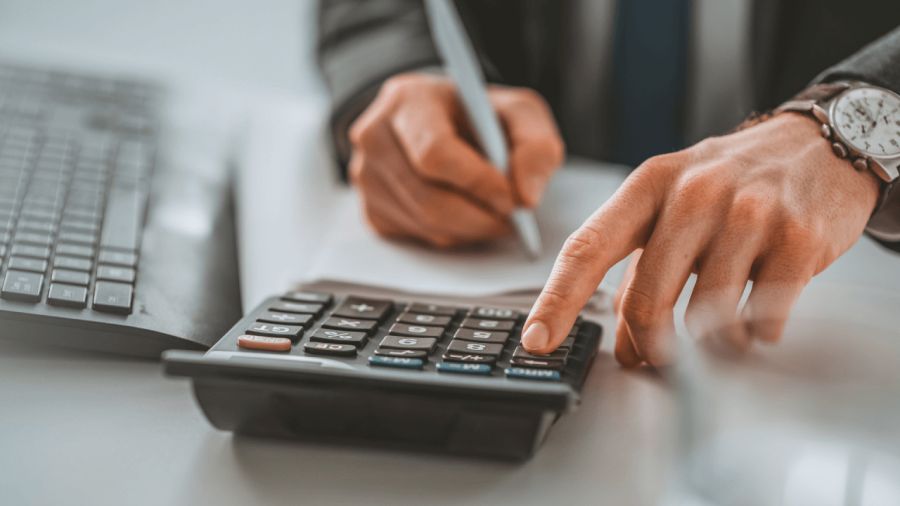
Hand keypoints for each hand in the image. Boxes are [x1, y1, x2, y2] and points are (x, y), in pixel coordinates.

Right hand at [348, 72, 563, 247]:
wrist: (441, 123)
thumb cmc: (478, 116)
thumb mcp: (519, 112)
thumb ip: (536, 146)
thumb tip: (526, 197)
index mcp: (408, 100)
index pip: (435, 152)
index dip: (477, 183)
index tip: (513, 199)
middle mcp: (375, 136)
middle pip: (428, 197)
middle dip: (480, 216)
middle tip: (513, 219)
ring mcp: (366, 176)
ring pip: (426, 223)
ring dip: (471, 229)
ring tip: (496, 214)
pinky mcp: (371, 210)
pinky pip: (418, 237)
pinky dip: (452, 234)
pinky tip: (467, 215)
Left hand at [522, 113, 881, 365]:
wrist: (816, 146)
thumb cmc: (730, 184)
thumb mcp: (672, 210)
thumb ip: (642, 272)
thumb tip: (626, 347)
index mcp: (648, 186)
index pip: (588, 248)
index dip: (558, 299)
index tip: (538, 340)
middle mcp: (693, 193)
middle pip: (647, 299)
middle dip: (649, 344)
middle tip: (660, 358)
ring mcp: (748, 212)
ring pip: (707, 319)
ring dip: (713, 344)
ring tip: (724, 326)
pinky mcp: (796, 237)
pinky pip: (763, 318)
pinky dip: (757, 333)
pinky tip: (760, 311)